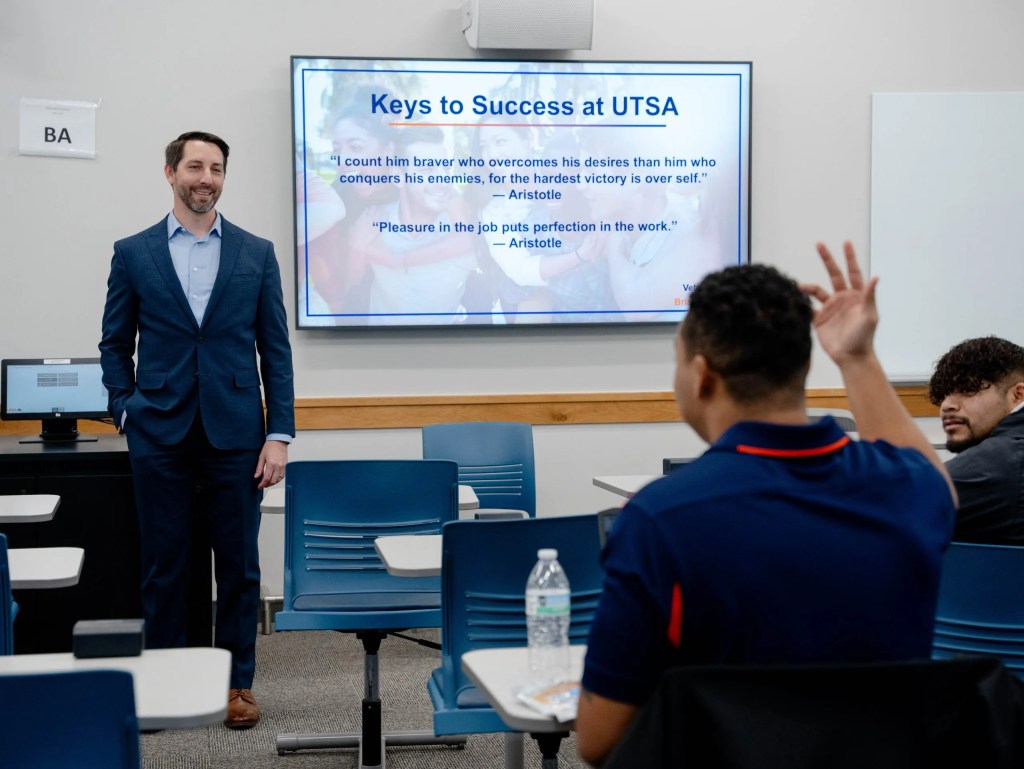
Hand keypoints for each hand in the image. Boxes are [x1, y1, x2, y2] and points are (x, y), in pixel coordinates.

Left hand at [254, 440, 287, 488]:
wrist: (279, 441)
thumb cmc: (270, 447)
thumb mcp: (261, 457)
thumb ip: (259, 468)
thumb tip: (256, 476)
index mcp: (271, 464)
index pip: (267, 478)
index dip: (262, 484)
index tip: (259, 487)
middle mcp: (278, 466)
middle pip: (273, 481)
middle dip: (267, 485)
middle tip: (262, 486)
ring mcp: (283, 466)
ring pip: (278, 479)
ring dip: (272, 483)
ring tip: (267, 483)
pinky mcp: (286, 466)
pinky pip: (282, 476)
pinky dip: (278, 479)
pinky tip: (273, 479)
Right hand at [800, 241, 878, 366]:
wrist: (851, 357)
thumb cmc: (864, 337)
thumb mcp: (869, 316)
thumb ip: (870, 296)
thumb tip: (875, 277)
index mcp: (856, 296)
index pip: (853, 272)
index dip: (850, 258)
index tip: (846, 243)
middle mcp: (842, 298)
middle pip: (834, 274)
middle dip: (827, 259)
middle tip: (819, 244)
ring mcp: (830, 308)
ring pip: (817, 290)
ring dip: (808, 287)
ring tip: (800, 287)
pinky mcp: (819, 319)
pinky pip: (808, 307)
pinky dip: (801, 302)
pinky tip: (794, 299)